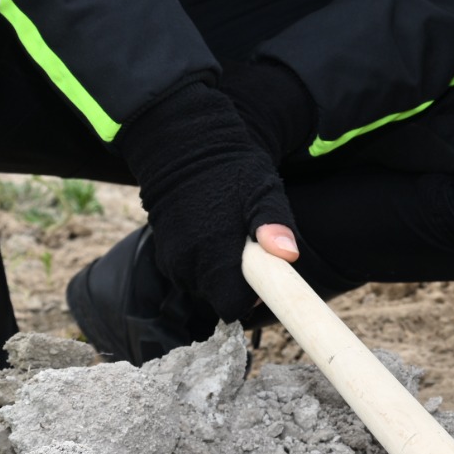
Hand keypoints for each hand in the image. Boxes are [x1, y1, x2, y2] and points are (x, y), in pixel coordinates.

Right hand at [114, 82, 298, 319]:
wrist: (183, 148)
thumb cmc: (230, 169)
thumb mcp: (262, 190)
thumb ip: (273, 223)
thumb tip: (288, 255)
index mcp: (213, 252)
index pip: (233, 306)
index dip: (252, 295)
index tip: (262, 272)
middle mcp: (187, 263)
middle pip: (220, 297)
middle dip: (239, 280)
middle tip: (249, 243)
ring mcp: (173, 261)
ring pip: (206, 286)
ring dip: (221, 270)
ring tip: (228, 232)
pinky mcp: (165, 255)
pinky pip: (191, 273)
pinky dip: (204, 261)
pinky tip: (211, 231)